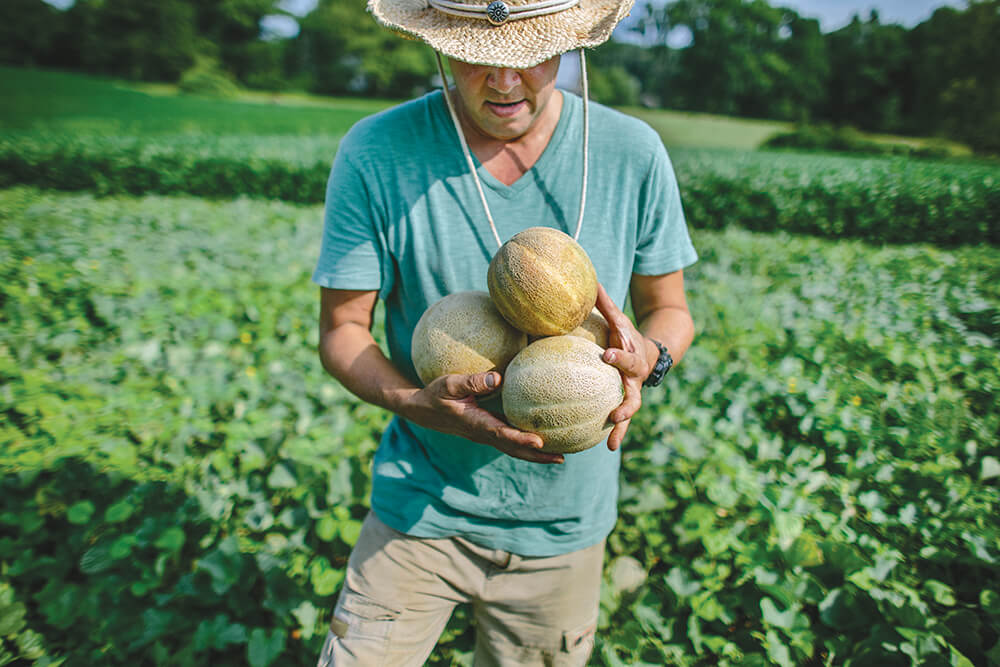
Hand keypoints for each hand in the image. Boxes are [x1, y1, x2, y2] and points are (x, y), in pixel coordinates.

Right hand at [403, 371, 564, 463]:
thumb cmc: (435, 394)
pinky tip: (542, 442)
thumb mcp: (448, 384)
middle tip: (561, 458)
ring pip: (512, 449)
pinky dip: (526, 446)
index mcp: (475, 423)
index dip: (520, 439)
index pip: (501, 434)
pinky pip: (509, 442)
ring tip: (560, 457)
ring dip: (535, 455)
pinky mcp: (487, 432)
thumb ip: (472, 382)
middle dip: (537, 455)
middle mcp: (482, 434)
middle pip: (513, 449)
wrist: (422, 411)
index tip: (540, 442)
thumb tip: (498, 378)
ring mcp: (485, 436)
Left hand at [595, 284, 652, 450]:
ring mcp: (632, 391)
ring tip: (611, 444)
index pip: (624, 355)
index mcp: (630, 354)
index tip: (607, 355)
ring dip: (622, 428)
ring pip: (629, 412)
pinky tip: (605, 448)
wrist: (649, 352)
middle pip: (633, 392)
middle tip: (615, 414)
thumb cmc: (624, 333)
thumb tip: (589, 280)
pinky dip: (616, 434)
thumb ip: (604, 303)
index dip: (618, 356)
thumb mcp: (618, 318)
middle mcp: (634, 376)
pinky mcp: (626, 403)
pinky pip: (621, 421)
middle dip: (626, 403)